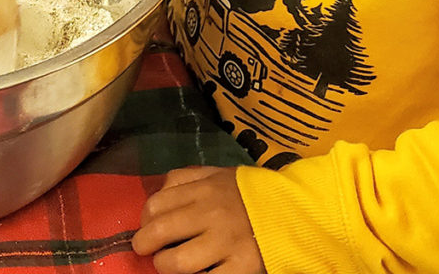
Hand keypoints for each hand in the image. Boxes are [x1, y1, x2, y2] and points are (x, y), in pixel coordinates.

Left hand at [132, 166, 264, 273]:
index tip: (148, 226)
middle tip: (146, 250)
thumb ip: (187, 179)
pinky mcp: (240, 269)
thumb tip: (156, 197)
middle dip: (144, 245)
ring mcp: (225, 244)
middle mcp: (211, 214)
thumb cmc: (249, 194)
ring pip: (176, 262)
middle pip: (159, 232)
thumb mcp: (218, 174)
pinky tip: (196, 273)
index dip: (144, 219)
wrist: (294, 212)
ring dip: (165, 266)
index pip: (156, 204)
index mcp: (204, 188)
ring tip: (169, 264)